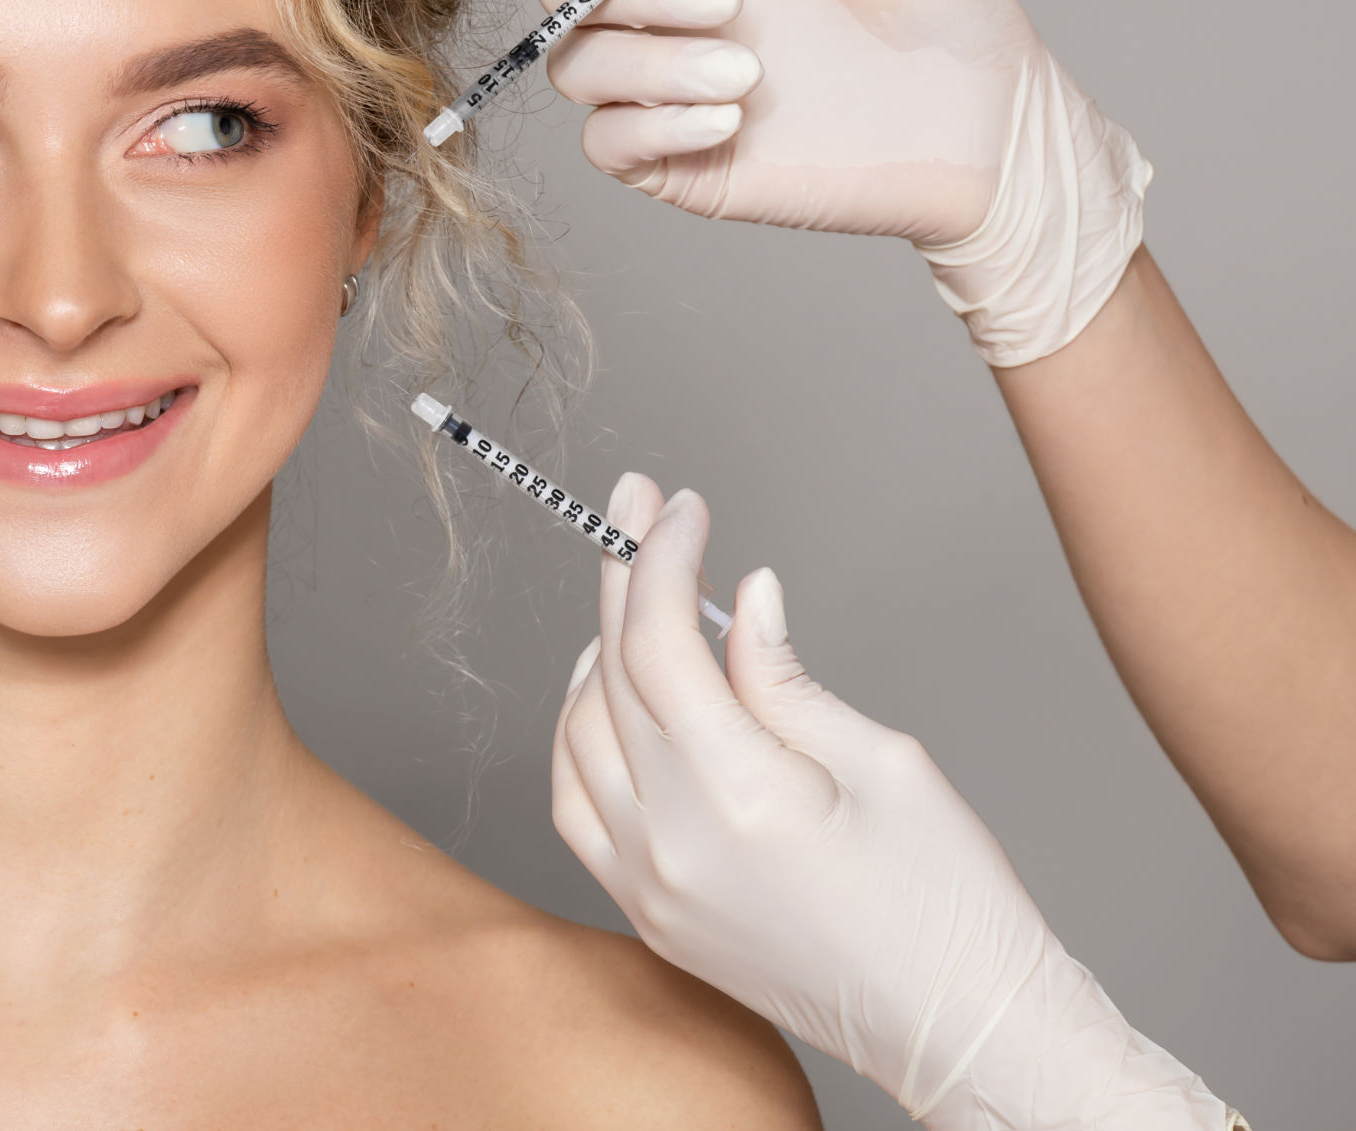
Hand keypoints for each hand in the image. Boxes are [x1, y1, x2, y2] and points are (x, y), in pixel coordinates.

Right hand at [540, 0, 1148, 363]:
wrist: (985, 134)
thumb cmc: (944, 23)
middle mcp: (673, 11)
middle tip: (726, 3)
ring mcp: (668, 87)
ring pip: (577, 66)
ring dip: (645, 67)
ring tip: (746, 75)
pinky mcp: (678, 161)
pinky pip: (607, 145)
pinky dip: (649, 129)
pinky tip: (727, 122)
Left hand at [552, 478, 1235, 1130]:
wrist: (963, 1034)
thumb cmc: (951, 908)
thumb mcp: (886, 763)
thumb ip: (786, 678)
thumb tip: (739, 597)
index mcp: (738, 798)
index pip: (660, 644)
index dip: (659, 559)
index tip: (677, 506)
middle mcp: (674, 846)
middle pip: (610, 678)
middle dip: (623, 580)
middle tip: (640, 511)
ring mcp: (650, 888)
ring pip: (578, 737)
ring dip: (596, 655)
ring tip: (634, 597)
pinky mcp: (649, 917)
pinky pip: (576, 806)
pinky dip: (579, 736)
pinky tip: (609, 695)